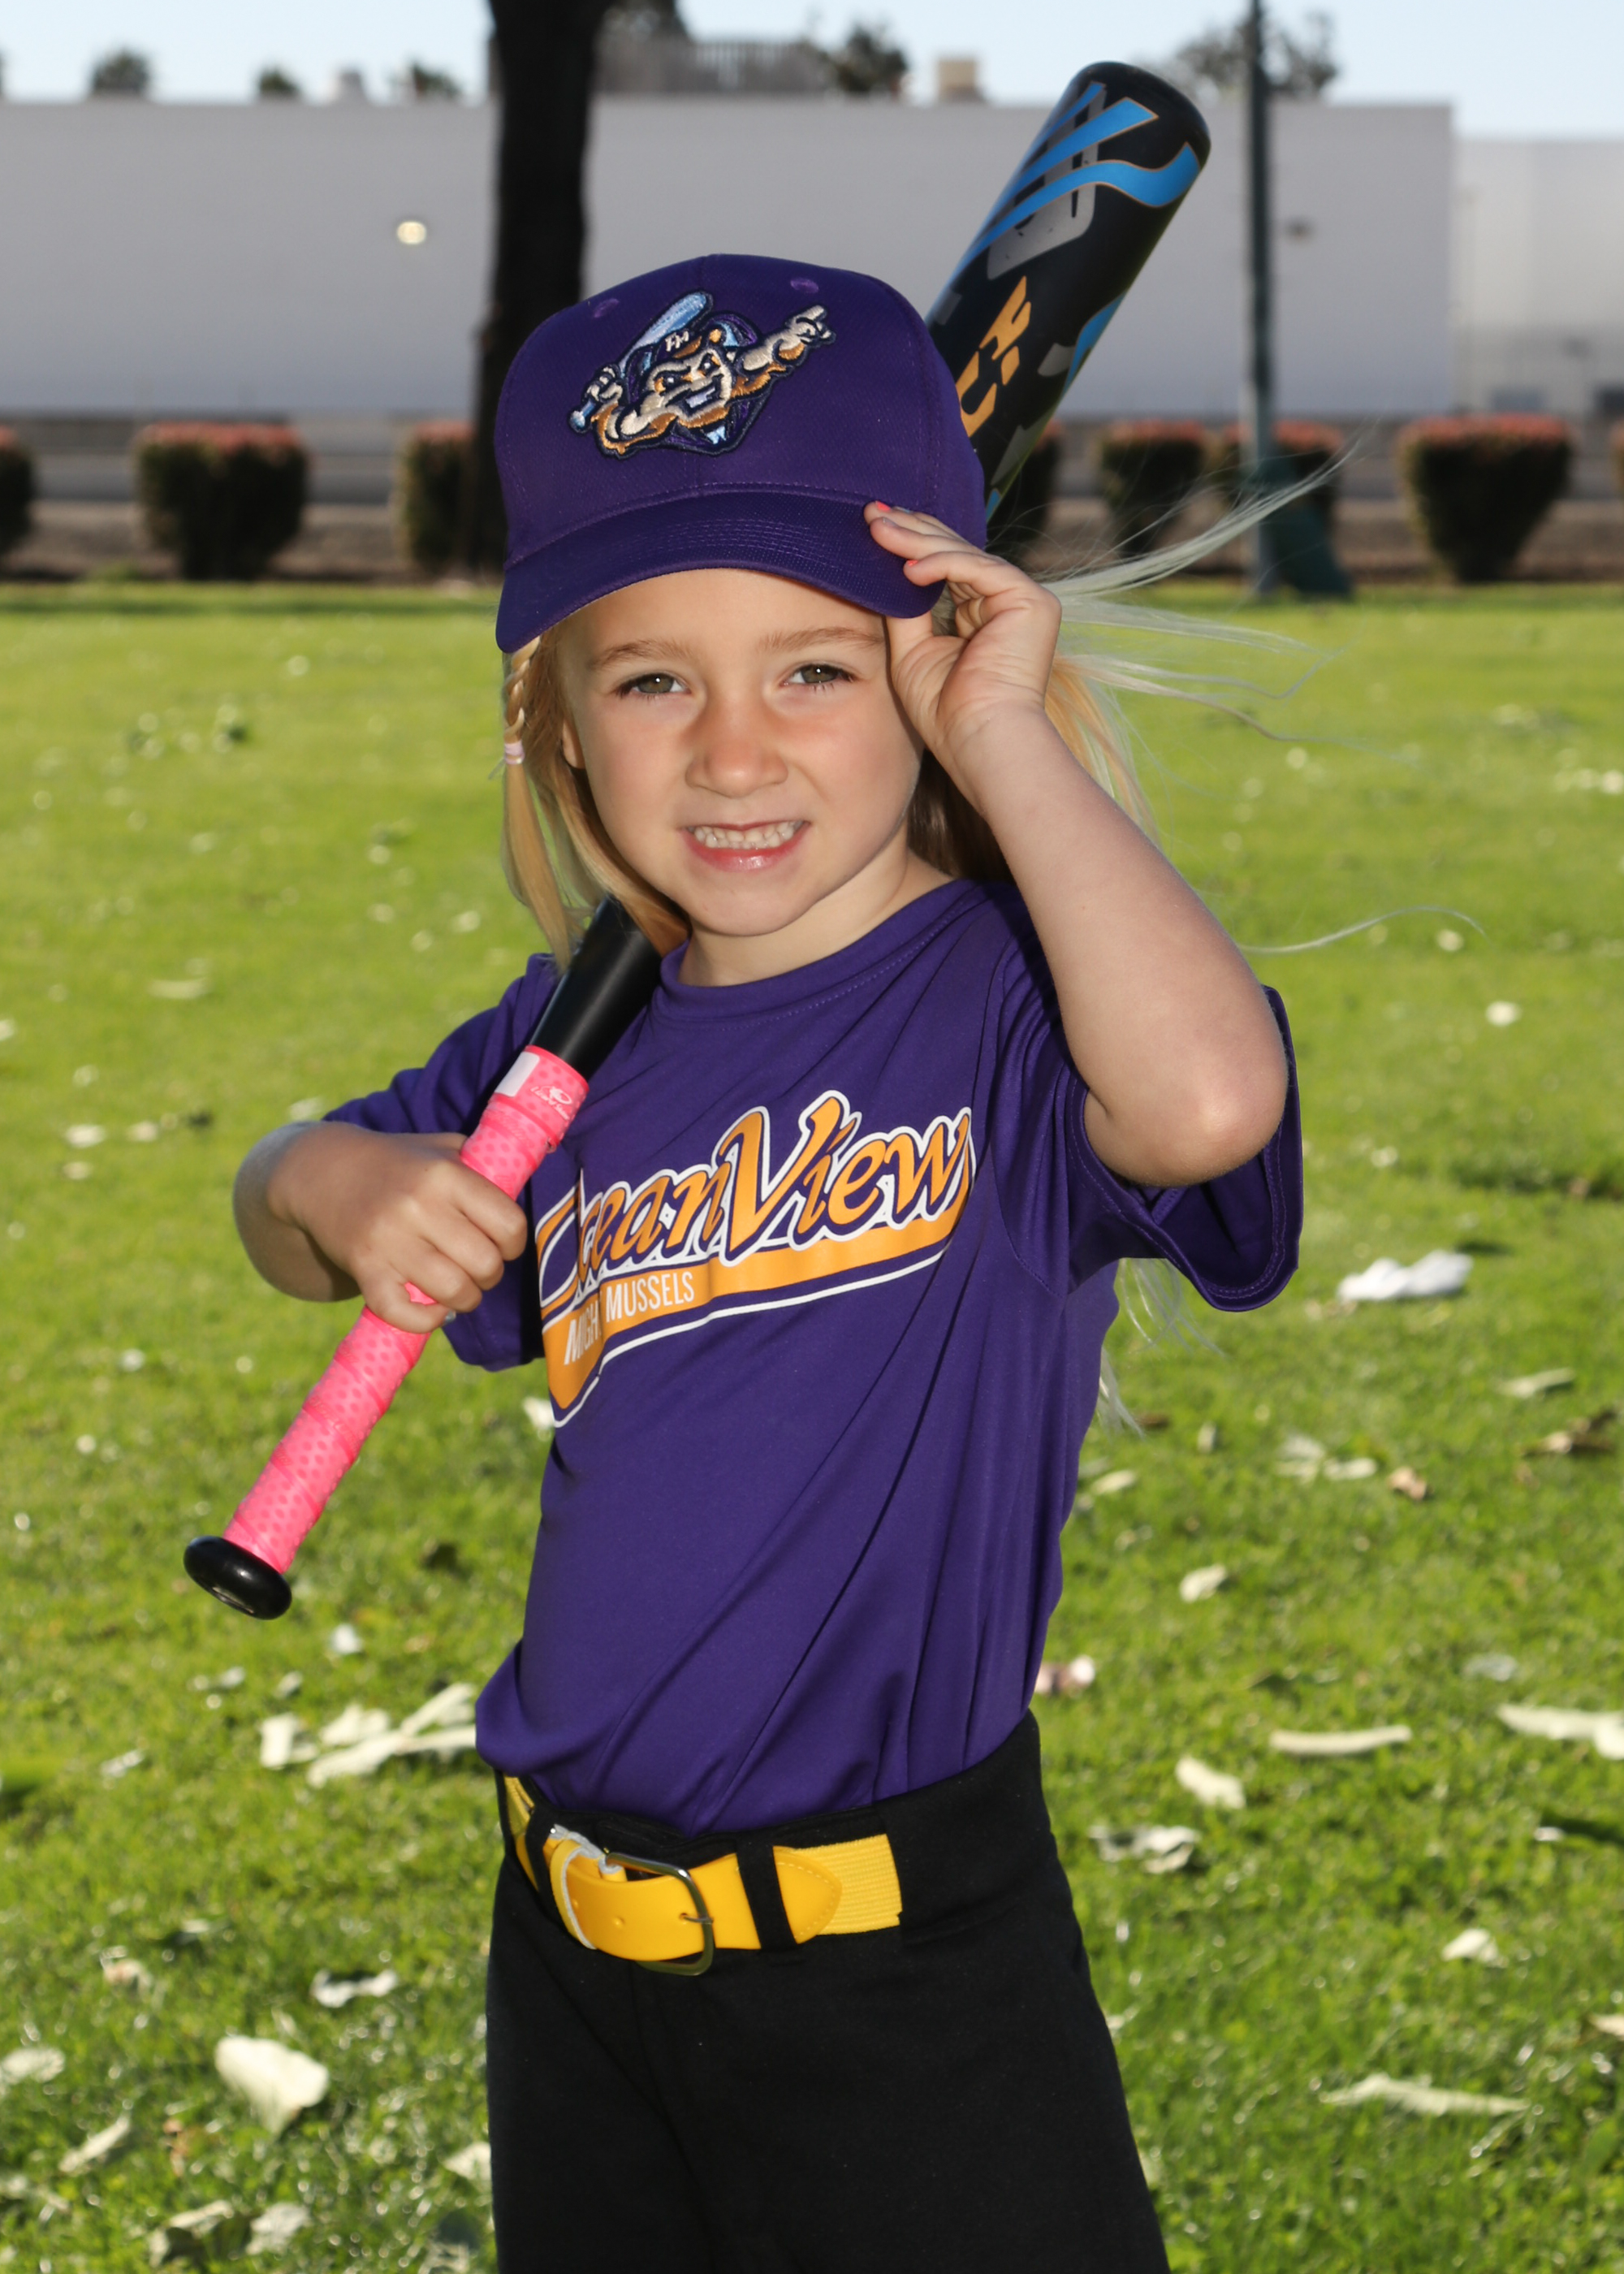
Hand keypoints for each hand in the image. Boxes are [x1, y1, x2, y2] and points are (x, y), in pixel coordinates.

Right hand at [258, 1123, 528, 1332]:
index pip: (509, 1225)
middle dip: (489, 1276)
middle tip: (477, 1270)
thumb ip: (482, 1163)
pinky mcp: (364, 1267)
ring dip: (465, 1301)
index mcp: (445, 1174)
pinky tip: (432, 1311)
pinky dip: (426, 1322)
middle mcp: (419, 1205)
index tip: (500, 1245)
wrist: (320, 1171)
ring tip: (460, 1292)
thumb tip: (535, 1167)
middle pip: (485, 1265)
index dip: (512, 1244)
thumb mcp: (440, 1147)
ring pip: (453, 1292)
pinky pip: (405, 1313)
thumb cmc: (395, 1162)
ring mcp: (389, 1239)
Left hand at [865, 503, 1061, 803]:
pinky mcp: (1032, 602)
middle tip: (872, 511)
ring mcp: (1023, 599)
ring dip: (918, 541)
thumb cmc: (946, 712)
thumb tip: (887, 571)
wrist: (980, 741)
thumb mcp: (913, 651)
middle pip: (954, 553)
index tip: (873, 526)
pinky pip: (980, 569)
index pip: (946, 566)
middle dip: (911, 530)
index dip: (911, 544)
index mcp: (982, 613)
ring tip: (879, 529)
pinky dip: (944, 565)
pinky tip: (909, 567)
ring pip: (964, 555)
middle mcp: (1006, 601)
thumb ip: (906, 610)